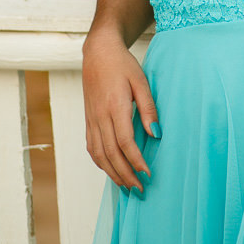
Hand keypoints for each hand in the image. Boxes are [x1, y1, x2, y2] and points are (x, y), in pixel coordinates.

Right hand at [81, 30, 159, 191]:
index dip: (136, 161)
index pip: (125, 142)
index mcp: (115, 107)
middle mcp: (100, 117)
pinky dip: (100, 163)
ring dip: (112, 173)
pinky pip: (92, 147)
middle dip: (125, 175)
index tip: (148, 174)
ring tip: (127, 187)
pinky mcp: (88, 120)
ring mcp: (91, 120)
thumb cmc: (122, 66)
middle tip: (140, 189)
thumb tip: (156, 134)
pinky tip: (110, 170)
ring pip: (99, 155)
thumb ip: (148, 108)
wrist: (98, 54)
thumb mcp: (141, 82)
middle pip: (111, 154)